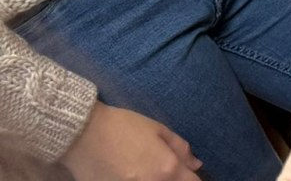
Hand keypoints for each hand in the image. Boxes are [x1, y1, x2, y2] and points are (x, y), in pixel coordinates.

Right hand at [61, 103, 200, 180]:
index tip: (187, 174)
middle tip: (164, 170)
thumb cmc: (124, 127)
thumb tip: (196, 165)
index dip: (192, 178)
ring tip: (147, 171)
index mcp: (166, 169)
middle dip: (174, 180)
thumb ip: (180, 149)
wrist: (82, 135)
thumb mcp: (158, 130)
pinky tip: (132, 175)